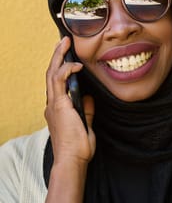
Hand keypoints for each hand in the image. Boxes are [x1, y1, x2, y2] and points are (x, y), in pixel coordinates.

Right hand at [45, 36, 95, 165]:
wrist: (73, 161)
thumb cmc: (78, 147)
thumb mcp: (85, 125)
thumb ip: (86, 110)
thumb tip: (88, 97)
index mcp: (57, 108)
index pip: (57, 83)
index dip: (60, 68)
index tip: (68, 57)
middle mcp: (52, 104)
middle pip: (51, 74)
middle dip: (57, 56)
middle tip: (63, 42)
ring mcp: (53, 104)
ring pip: (52, 74)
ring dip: (58, 57)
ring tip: (64, 43)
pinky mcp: (58, 105)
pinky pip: (59, 82)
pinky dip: (66, 70)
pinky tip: (75, 64)